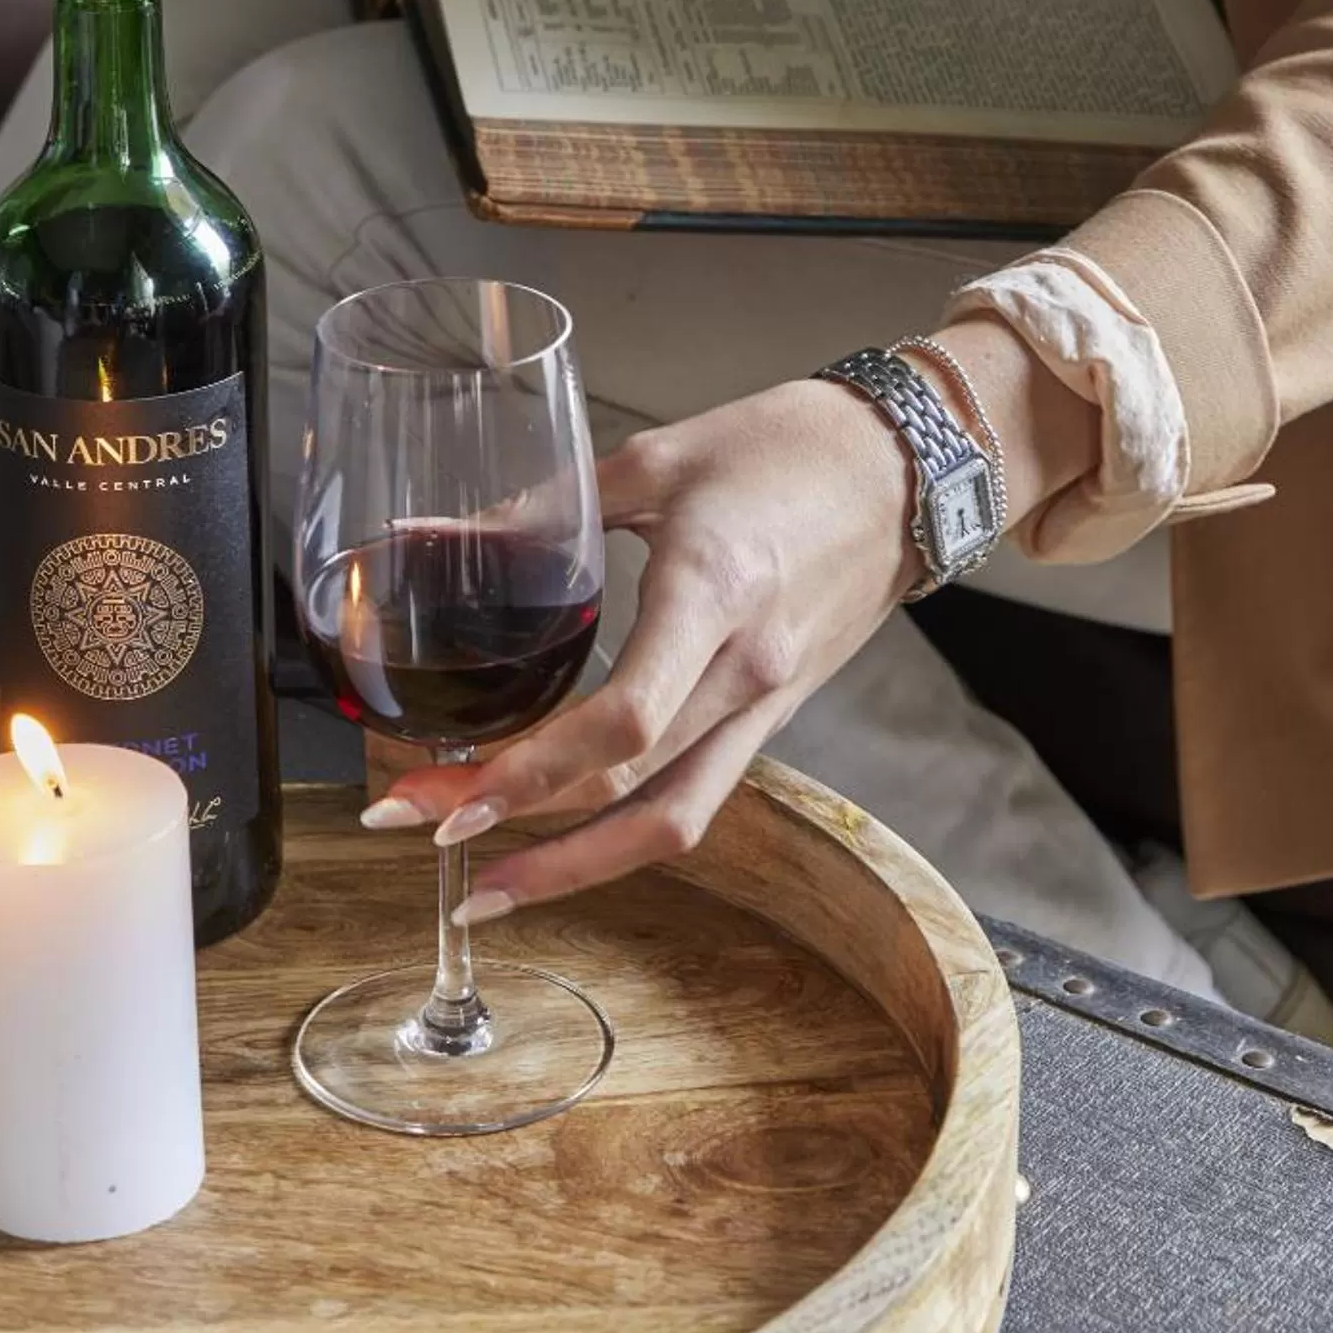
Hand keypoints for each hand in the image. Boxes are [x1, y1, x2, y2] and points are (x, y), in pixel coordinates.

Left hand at [371, 318, 1095, 911]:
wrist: (905, 466)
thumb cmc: (786, 447)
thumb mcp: (654, 461)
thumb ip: (542, 507)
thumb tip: (431, 535)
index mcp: (715, 594)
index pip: (625, 722)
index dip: (531, 774)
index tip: (452, 796)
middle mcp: (748, 670)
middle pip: (637, 794)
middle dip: (526, 833)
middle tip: (426, 829)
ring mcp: (768, 704)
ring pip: (675, 822)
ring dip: (579, 865)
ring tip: (491, 885)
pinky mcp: (774, 714)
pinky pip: (698, 795)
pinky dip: (626, 829)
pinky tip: (566, 830)